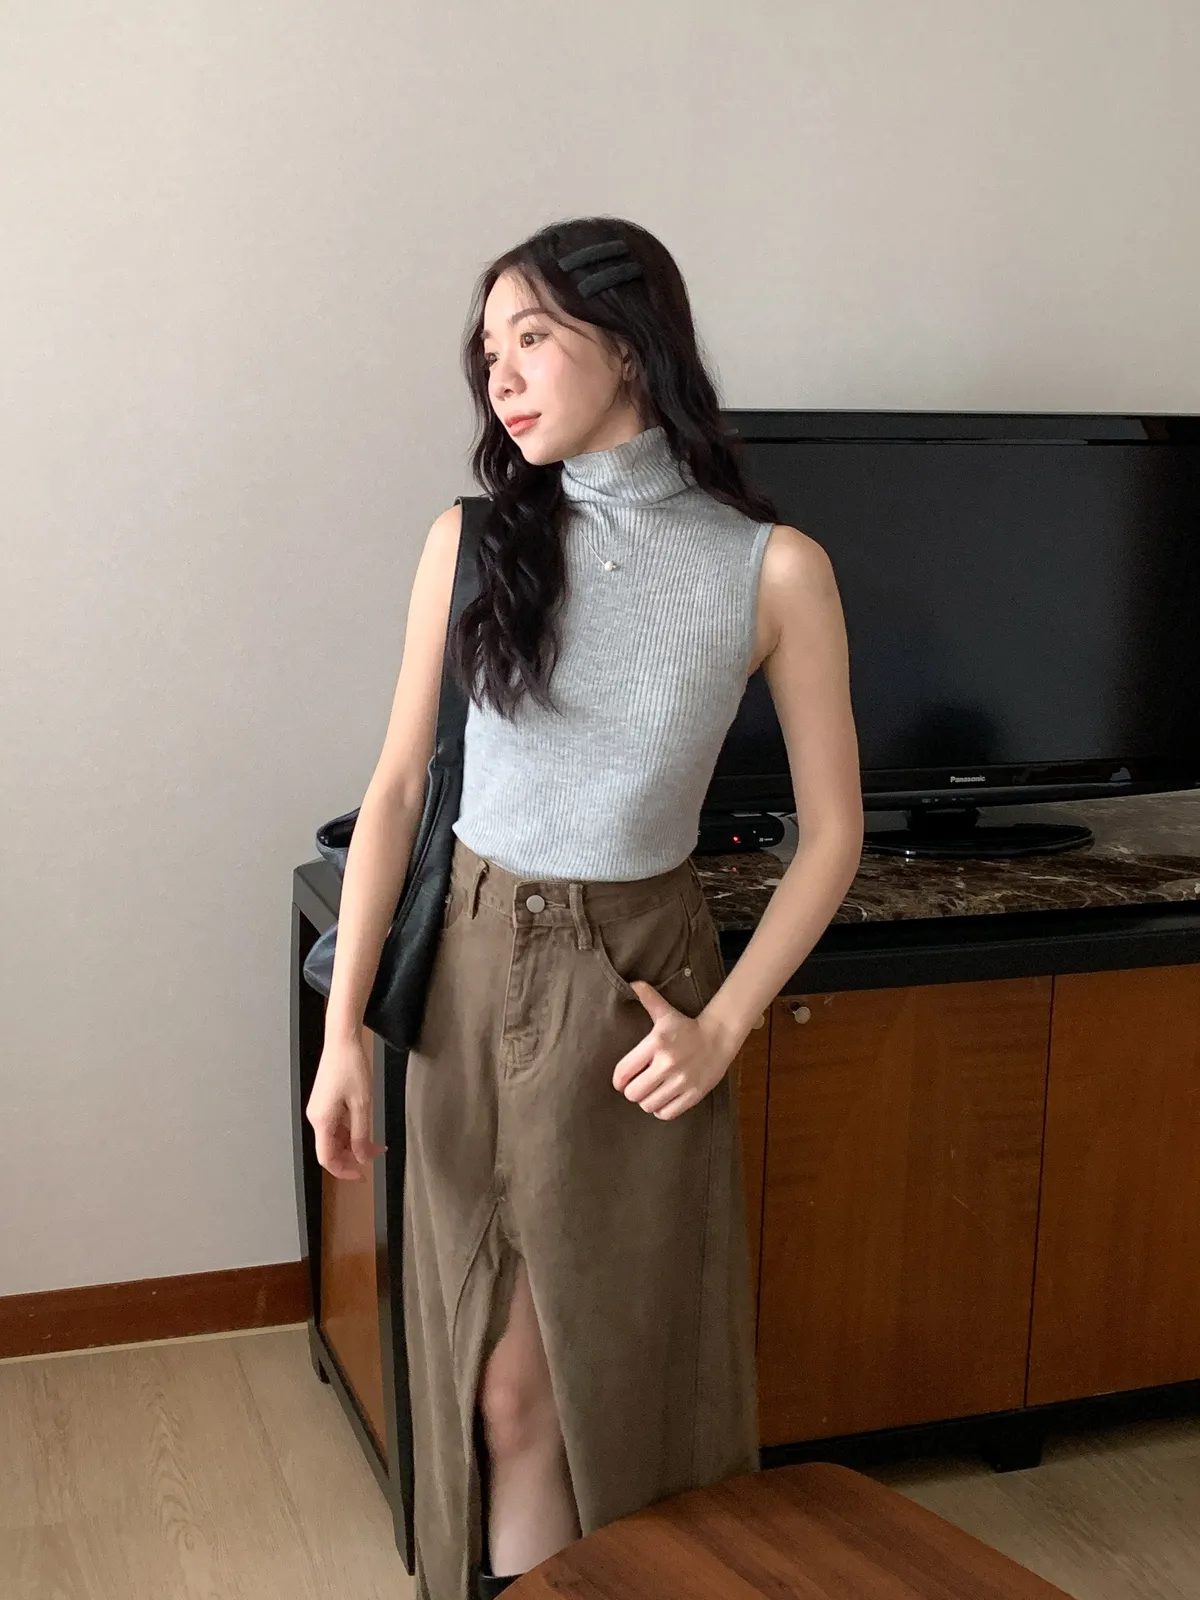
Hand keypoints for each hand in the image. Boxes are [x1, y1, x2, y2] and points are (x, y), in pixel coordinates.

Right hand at [306, 1032, 387, 1180]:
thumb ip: (361, 1134)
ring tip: (376, 1143)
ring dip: (353, 1144)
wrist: (342, 1041)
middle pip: (330, 1150)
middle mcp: (316, 1118)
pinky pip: (335, 1125)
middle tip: (375, 1156)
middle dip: (352, 1157)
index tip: (363, 1175)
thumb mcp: (362, 1104)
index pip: (327, 1158)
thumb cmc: (351, 1068)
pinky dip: (350, 1131)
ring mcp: (319, 1110)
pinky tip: (365, 1128)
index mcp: (322, 1121)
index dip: (344, 1171)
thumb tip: (362, 1158)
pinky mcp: (324, 1102)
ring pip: (334, 1138)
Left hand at [611, 981, 735, 1120]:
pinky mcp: (693, 1094)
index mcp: (655, 1043)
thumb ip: (648, 998)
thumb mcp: (666, 1012)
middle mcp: (667, 1064)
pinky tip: (663, 1099)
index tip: (622, 1080)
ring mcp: (681, 1081)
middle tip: (638, 1085)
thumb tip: (632, 983)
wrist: (719, 1036)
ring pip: (648, 1105)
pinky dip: (661, 1109)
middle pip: (633, 1093)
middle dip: (633, 1091)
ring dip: (647, 1101)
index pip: (623, 1072)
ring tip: (651, 1092)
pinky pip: (666, 1113)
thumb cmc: (686, 1026)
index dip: (618, 1080)